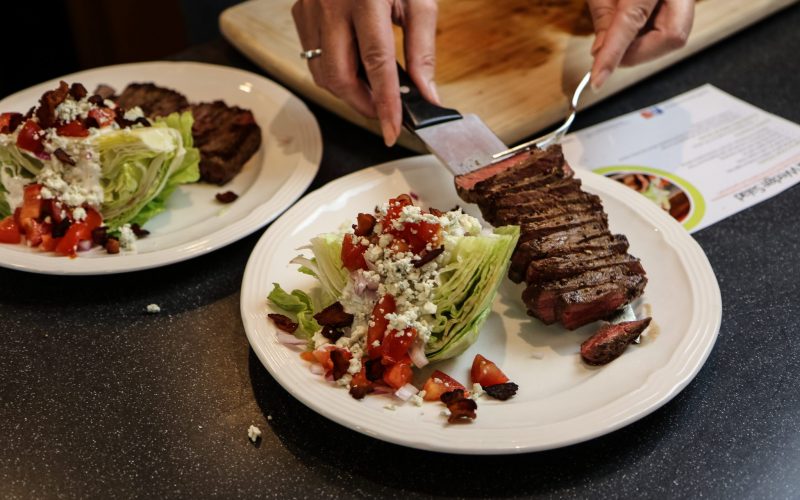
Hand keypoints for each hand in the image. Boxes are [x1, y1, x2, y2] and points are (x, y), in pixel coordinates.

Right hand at [292, 0, 439, 146]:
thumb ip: (423, 48)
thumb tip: (426, 94)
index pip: (376, 64)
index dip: (385, 103)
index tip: (393, 131)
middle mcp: (332, 4)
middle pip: (340, 77)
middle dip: (364, 105)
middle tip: (386, 113)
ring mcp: (310, 8)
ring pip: (322, 73)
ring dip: (349, 92)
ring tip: (373, 89)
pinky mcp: (299, 11)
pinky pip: (313, 56)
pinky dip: (334, 72)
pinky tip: (354, 65)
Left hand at [587, 0, 694, 88]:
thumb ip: (603, 16)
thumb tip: (600, 51)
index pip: (632, 23)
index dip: (613, 56)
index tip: (597, 80)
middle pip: (673, 37)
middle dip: (638, 53)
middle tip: (610, 54)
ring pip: (674, 37)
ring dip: (642, 45)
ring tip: (620, 34)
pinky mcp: (684, 2)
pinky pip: (671, 28)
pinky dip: (648, 35)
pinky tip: (634, 26)